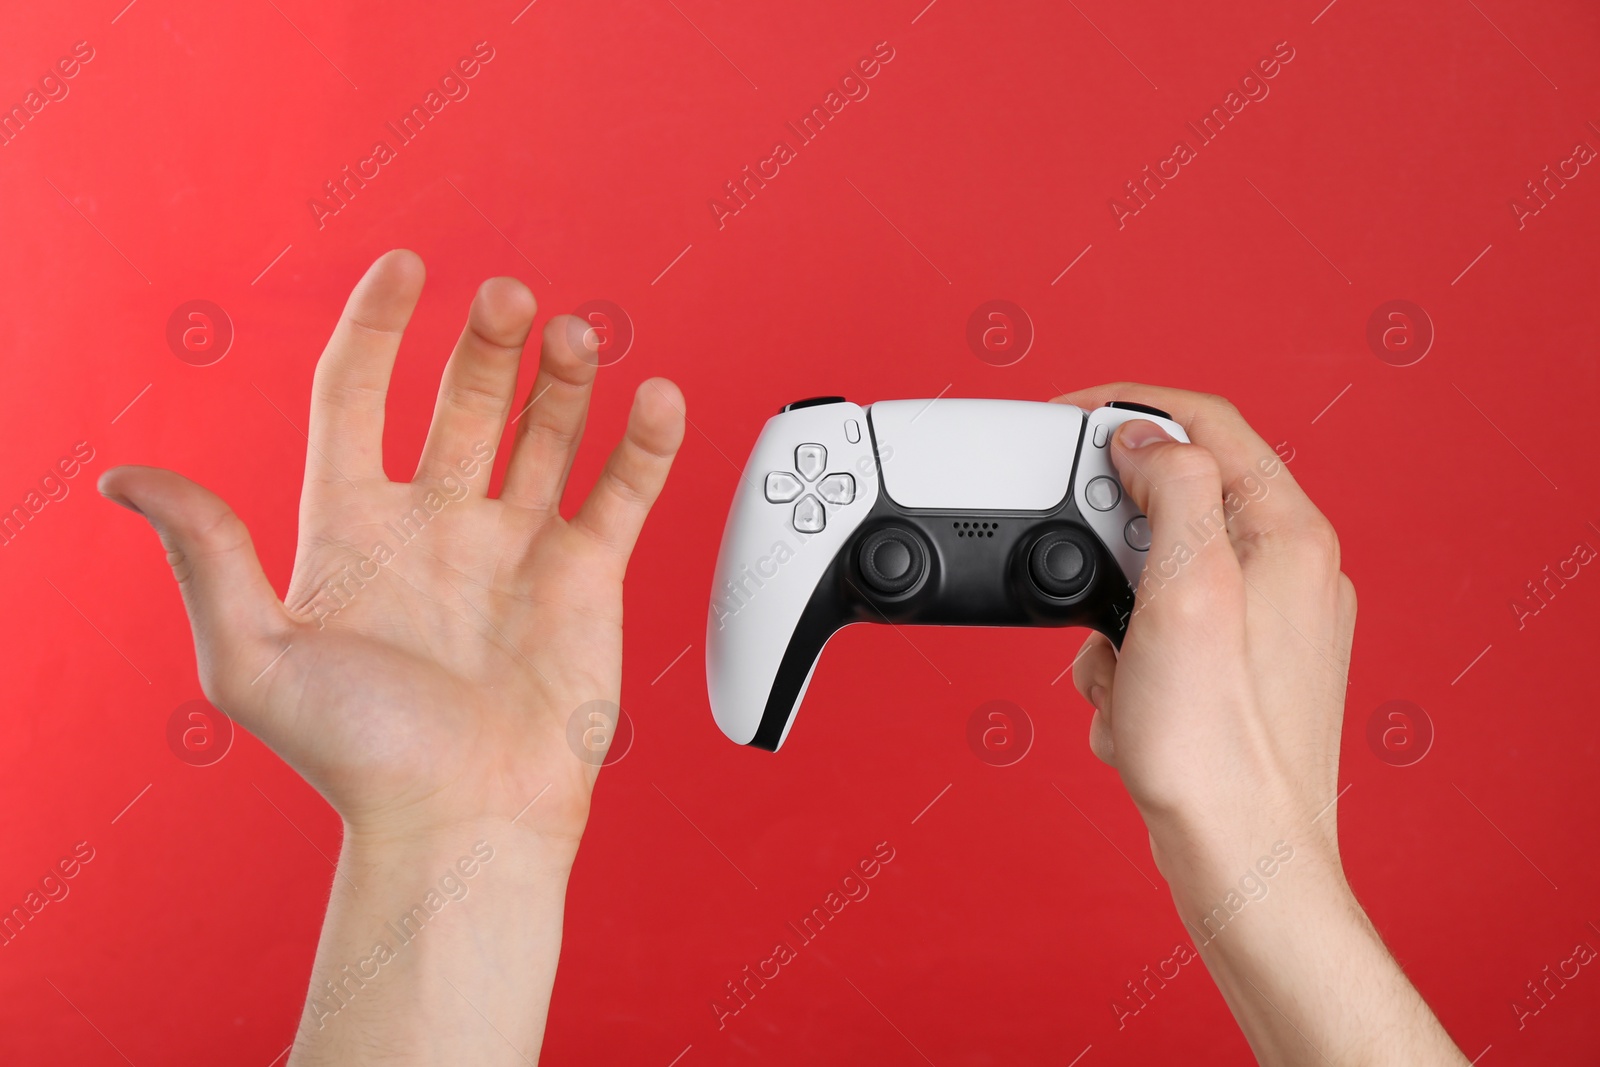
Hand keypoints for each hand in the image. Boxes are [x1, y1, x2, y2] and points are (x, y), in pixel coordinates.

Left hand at [99, 249, 684, 852]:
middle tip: (509, 300)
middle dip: (487, 342)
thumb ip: (207, 555)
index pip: (357, 398)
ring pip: (546, 431)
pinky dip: (645, 444)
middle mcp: (438, 526)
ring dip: (565, 376)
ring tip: (575, 333)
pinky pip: (622, 492)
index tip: (406, 267)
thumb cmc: (358, 759)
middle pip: (463, 400)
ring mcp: (518, 546)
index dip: (377, 326)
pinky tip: (656, 399)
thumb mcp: (252, 658)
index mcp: (354, 530)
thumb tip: (128, 479)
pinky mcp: (588, 577)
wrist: (465, 825)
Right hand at [1055, 385, 1464, 1065]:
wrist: (1239, 861)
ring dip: (1112, 609)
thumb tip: (1146, 437)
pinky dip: (1128, 657)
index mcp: (1289, 536)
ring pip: (1159, 568)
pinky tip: (1132, 701)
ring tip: (1115, 663)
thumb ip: (1172, 491)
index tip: (1064, 419)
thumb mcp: (1184, 594)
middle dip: (1110, 536)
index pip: (1207, 423)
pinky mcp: (1238, 669)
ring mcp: (1268, 623)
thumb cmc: (1217, 749)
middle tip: (1076, 566)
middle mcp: (1289, 571)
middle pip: (1178, 496)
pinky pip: (1161, 627)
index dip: (1126, 407)